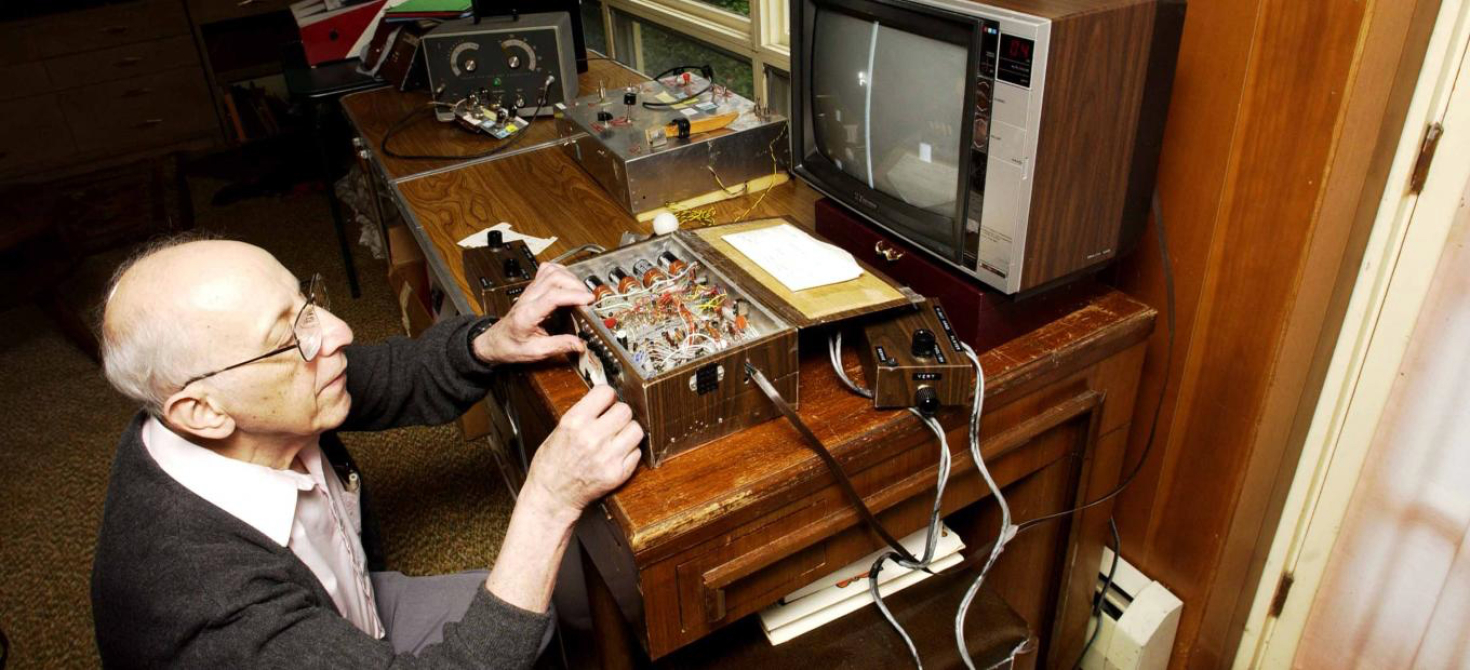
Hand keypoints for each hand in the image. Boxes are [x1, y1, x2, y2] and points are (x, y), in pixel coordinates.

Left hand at [473, 262, 592, 364]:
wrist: (496, 341)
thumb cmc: (511, 346)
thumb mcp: (536, 352)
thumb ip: (559, 346)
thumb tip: (580, 343)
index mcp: (528, 314)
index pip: (553, 296)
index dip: (574, 295)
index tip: (588, 300)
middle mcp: (528, 298)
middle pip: (554, 278)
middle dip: (575, 285)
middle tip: (587, 299)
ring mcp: (529, 291)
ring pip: (551, 271)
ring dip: (569, 277)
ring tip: (580, 291)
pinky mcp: (532, 288)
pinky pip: (546, 270)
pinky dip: (561, 271)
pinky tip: (568, 281)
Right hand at [523, 386, 642, 518]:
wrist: (551, 497)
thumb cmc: (551, 464)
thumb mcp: (559, 430)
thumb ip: (584, 414)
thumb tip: (606, 399)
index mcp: (574, 422)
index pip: (606, 392)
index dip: (607, 396)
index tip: (606, 402)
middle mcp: (592, 438)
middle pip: (625, 410)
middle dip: (619, 414)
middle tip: (612, 422)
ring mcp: (607, 457)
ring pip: (636, 430)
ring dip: (628, 431)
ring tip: (617, 438)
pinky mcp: (618, 473)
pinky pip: (637, 452)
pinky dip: (630, 451)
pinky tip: (616, 454)